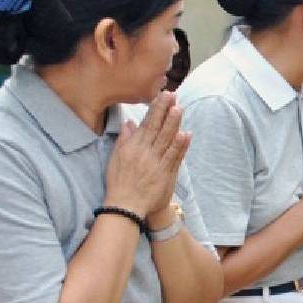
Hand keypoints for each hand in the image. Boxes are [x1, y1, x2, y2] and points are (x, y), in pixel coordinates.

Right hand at [104, 92, 190, 216]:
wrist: (126, 206)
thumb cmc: (119, 182)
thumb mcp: (116, 159)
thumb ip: (124, 140)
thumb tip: (129, 123)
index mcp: (133, 147)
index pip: (146, 124)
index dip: (155, 109)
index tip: (162, 96)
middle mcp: (145, 153)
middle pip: (157, 129)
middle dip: (165, 111)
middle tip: (173, 96)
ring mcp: (156, 163)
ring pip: (167, 141)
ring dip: (174, 124)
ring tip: (179, 109)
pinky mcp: (165, 174)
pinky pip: (174, 158)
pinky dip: (180, 146)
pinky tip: (186, 134)